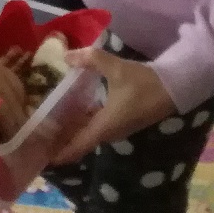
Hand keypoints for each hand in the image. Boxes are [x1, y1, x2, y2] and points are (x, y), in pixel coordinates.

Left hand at [48, 49, 178, 163]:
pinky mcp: (122, 121)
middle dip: (59, 141)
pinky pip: (96, 126)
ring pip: (88, 134)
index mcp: (105, 126)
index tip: (41, 156)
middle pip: (79, 142)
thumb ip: (91, 60)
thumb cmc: (145, 82)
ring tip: (49, 122)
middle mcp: (109, 132)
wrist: (176, 87)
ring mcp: (117, 128)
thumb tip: (66, 56)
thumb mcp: (117, 68)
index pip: (77, 147)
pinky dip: (82, 122)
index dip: (59, 154)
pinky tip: (72, 109)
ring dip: (70, 131)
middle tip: (37, 135)